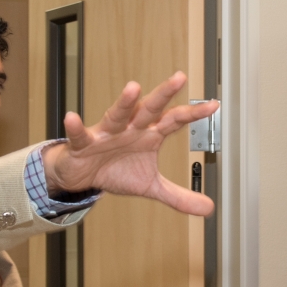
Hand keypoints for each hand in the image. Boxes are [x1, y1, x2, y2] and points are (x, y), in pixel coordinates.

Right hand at [41, 72, 217, 216]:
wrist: (83, 176)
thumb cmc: (117, 170)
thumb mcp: (151, 186)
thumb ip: (179, 195)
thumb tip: (208, 208)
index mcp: (149, 135)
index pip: (174, 121)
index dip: (192, 114)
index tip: (213, 105)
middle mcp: (130, 128)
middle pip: (149, 109)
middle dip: (164, 95)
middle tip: (180, 78)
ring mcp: (107, 133)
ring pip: (117, 115)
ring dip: (125, 103)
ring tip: (133, 88)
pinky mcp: (84, 143)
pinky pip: (81, 135)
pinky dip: (76, 127)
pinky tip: (73, 118)